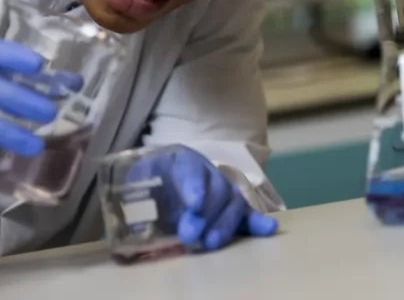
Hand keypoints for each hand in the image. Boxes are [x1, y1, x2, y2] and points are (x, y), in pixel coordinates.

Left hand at [128, 147, 277, 251]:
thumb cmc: (149, 178)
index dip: (194, 185)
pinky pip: (246, 212)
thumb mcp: (137, 181)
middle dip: (205, 214)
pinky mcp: (231, 206)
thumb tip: (136, 227)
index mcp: (179, 160)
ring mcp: (221, 188)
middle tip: (191, 236)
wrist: (162, 172)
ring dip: (224, 224)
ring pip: (232, 201)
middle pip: (214, 189)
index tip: (194, 203)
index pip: (189, 169)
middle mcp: (205, 171)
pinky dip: (257, 222)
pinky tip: (269, 228)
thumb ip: (135, 201)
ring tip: (212, 243)